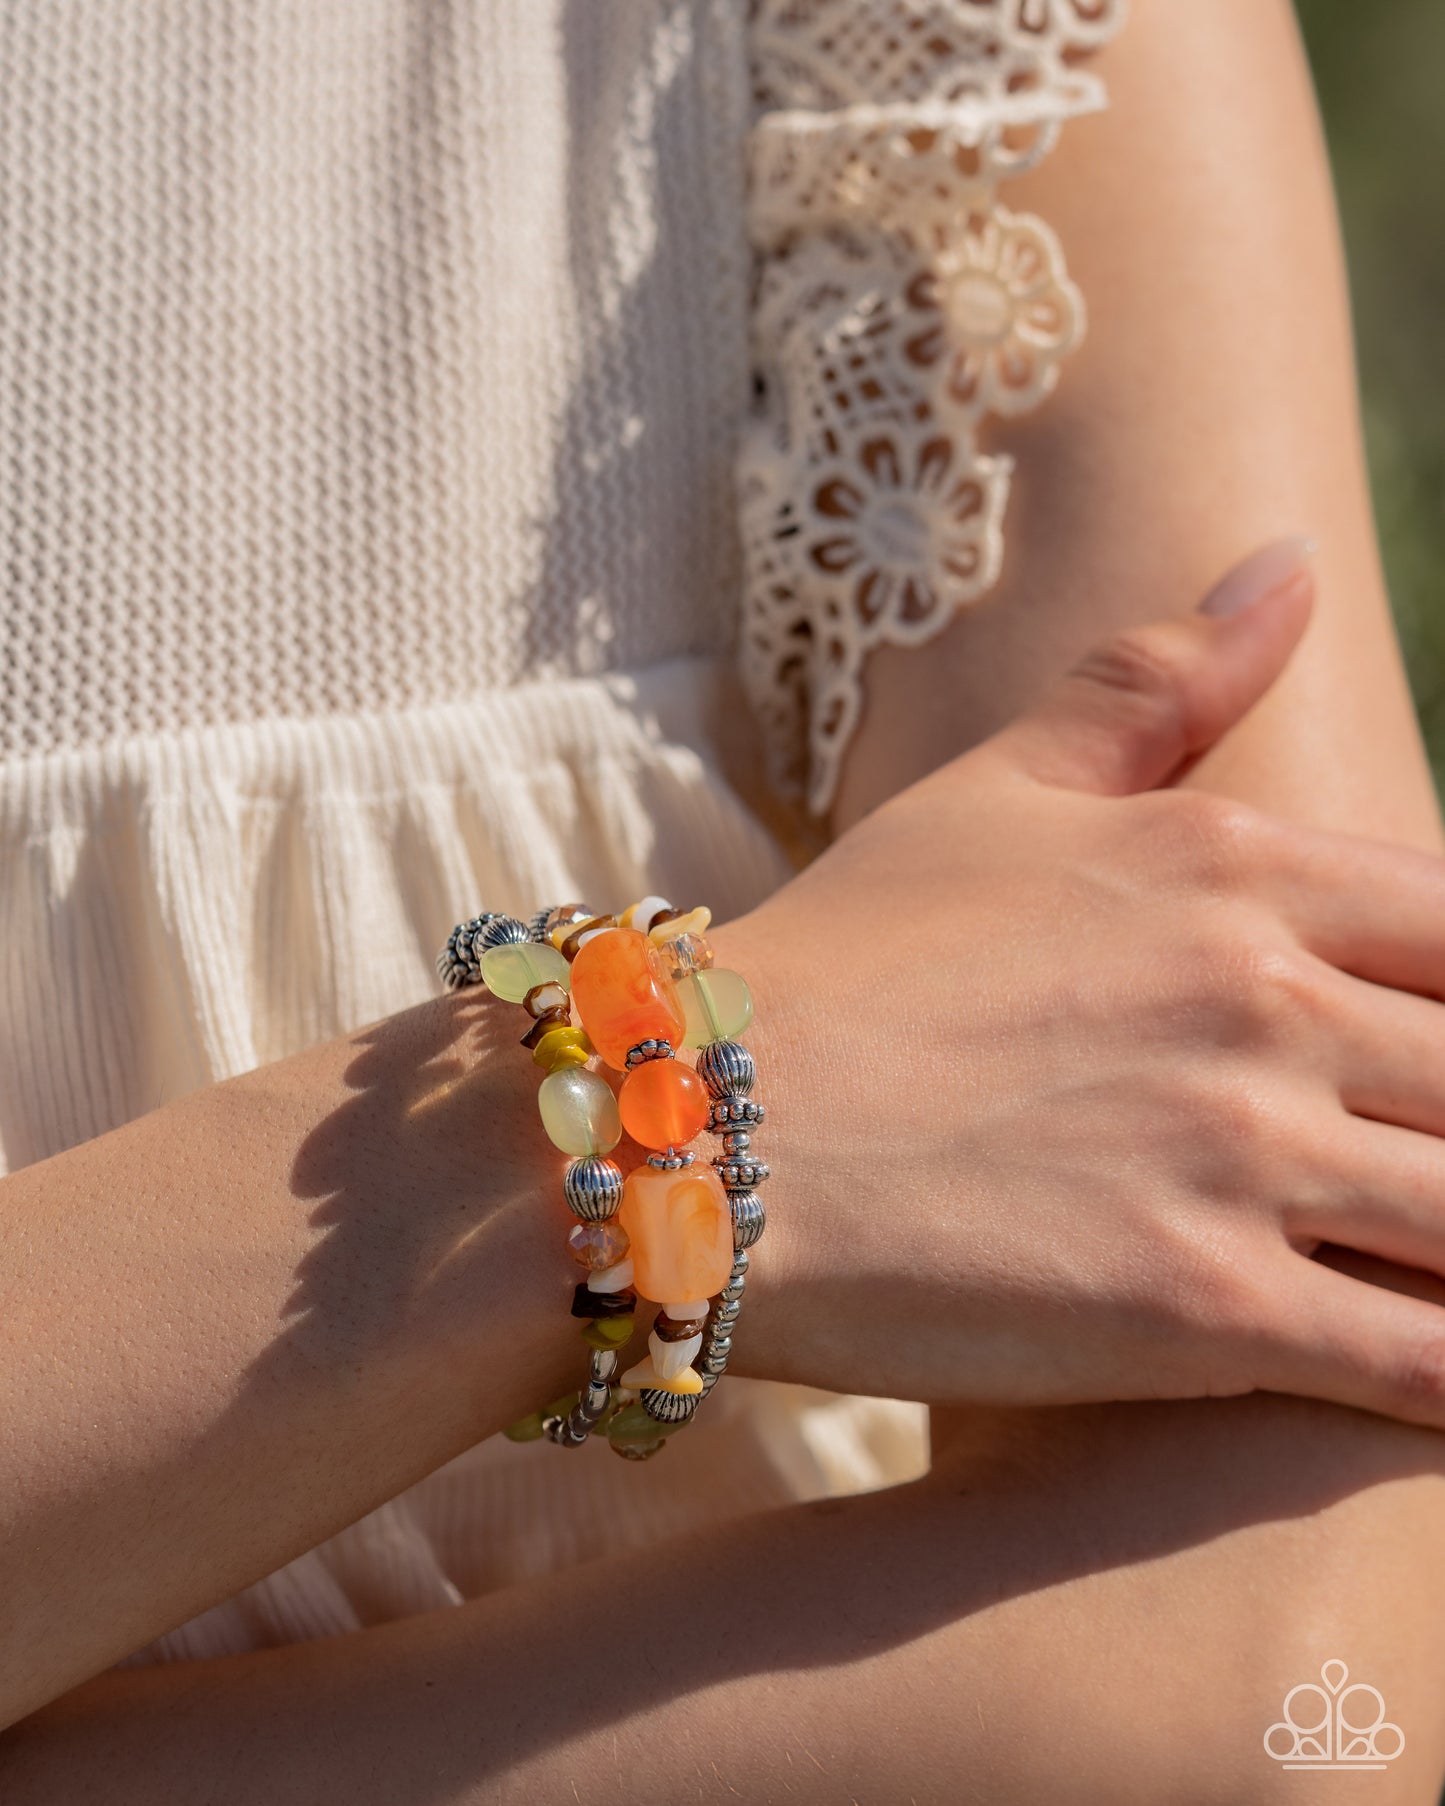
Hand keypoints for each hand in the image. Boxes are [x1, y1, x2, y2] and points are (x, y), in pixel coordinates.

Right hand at [715, 542, 1444, 1423]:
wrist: (693, 1125)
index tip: (1435, 1061)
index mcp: (1235, 865)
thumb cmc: (843, 957)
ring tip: (1429, 1258)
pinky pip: (1423, 1360)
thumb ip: (1155, 681)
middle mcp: (1263, 998)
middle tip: (1424, 1157)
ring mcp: (1241, 1155)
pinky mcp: (1205, 1313)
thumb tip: (1293, 562)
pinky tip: (1444, 1394)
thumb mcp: (998, 791)